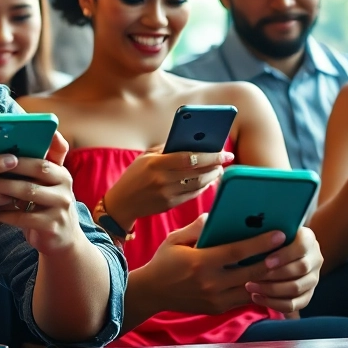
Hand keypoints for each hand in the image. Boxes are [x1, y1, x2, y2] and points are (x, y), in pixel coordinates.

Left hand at [0, 132, 87, 255]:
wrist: (63, 241)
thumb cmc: (46, 207)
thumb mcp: (47, 186)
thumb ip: (37, 166)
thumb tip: (6, 148)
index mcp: (62, 173)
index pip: (48, 153)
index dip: (32, 146)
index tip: (11, 141)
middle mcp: (64, 187)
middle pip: (38, 169)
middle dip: (10, 165)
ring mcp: (61, 207)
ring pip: (28, 192)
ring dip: (3, 187)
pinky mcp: (52, 226)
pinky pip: (24, 217)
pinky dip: (5, 213)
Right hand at [102, 149, 232, 227]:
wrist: (122, 202)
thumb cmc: (134, 175)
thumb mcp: (145, 158)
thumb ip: (166, 150)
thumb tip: (191, 143)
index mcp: (156, 163)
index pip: (189, 157)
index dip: (209, 155)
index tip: (222, 151)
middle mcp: (162, 179)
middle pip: (197, 172)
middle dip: (215, 165)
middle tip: (225, 159)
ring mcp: (167, 194)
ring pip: (198, 185)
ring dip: (212, 176)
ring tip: (218, 169)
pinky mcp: (170, 204)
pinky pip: (193, 194)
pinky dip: (203, 187)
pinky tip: (208, 180)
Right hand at [136, 214, 296, 314]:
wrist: (152, 292)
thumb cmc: (164, 261)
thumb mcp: (175, 239)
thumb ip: (197, 227)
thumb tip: (216, 216)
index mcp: (200, 262)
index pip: (238, 252)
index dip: (261, 243)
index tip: (279, 234)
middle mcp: (211, 283)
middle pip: (252, 272)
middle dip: (273, 260)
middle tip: (289, 249)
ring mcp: (216, 298)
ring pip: (252, 288)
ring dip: (268, 277)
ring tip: (282, 264)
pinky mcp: (218, 308)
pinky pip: (244, 298)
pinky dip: (256, 288)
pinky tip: (264, 277)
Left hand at [244, 227, 322, 313]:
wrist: (282, 250)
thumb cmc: (269, 237)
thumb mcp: (269, 230)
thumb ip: (265, 233)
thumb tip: (250, 232)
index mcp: (308, 239)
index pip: (301, 246)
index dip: (284, 255)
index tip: (266, 261)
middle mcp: (315, 258)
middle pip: (300, 269)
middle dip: (274, 275)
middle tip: (250, 276)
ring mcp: (313, 278)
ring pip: (296, 288)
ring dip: (271, 290)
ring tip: (250, 287)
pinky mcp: (307, 295)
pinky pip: (294, 304)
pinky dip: (274, 304)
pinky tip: (257, 298)